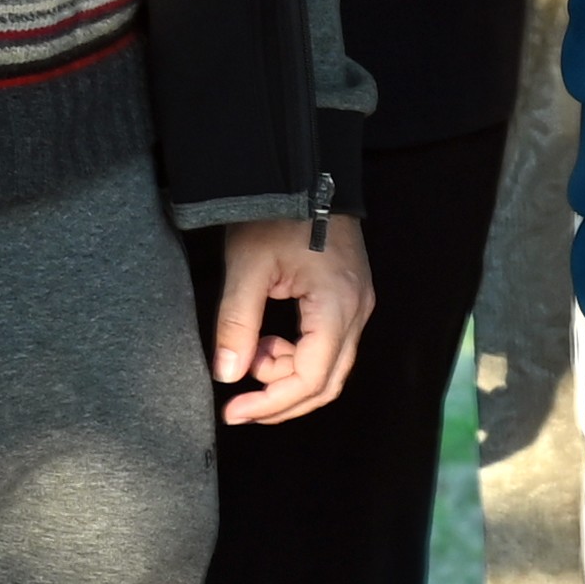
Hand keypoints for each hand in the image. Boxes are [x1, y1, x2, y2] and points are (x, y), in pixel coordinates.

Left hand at [209, 216, 372, 429]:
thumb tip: (227, 376)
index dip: (272, 403)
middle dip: (281, 399)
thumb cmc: (277, 213)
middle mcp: (357, 312)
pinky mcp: (349, 298)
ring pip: (328, 365)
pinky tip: (267, 339)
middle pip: (326, 381)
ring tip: (248, 352)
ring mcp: (357, 305)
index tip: (234, 412)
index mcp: (337, 307)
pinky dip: (296, 353)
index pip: (311, 378)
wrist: (305, 172)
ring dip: (286, 373)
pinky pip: (328, 344)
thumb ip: (237, 323)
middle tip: (240, 407)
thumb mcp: (247, 266)